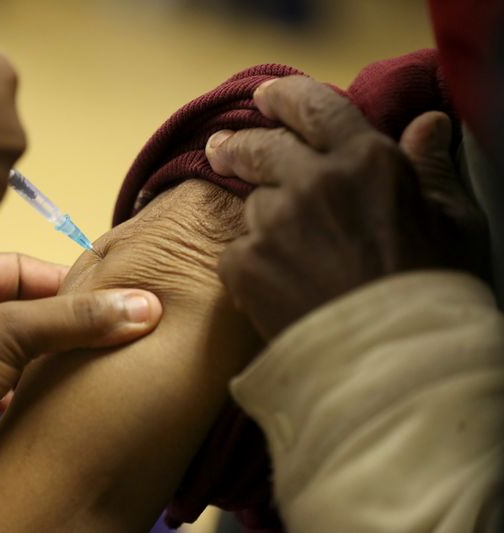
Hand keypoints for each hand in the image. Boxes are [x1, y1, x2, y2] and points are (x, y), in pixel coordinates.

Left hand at [0, 253, 162, 504]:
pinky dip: (46, 408)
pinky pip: (23, 404)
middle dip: (74, 333)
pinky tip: (73, 412)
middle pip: (38, 320)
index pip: (30, 272)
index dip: (72, 284)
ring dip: (61, 374)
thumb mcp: (7, 330)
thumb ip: (75, 319)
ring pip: (33, 365)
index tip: (115, 300)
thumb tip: (144, 307)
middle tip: (122, 340)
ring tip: (106, 376)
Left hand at [205, 76, 487, 338]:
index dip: (285, 97)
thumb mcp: (454, 224)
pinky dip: (252, 262)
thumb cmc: (434, 296)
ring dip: (262, 216)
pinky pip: (239, 251)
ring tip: (283, 247)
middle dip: (240, 144)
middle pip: (261, 148)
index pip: (315, 106)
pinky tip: (275, 284)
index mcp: (365, 161)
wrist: (394, 369)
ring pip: (253, 204)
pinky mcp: (244, 265)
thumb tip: (427, 123)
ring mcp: (272, 224)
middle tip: (225, 148)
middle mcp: (311, 182)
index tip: (264, 97)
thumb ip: (430, 168)